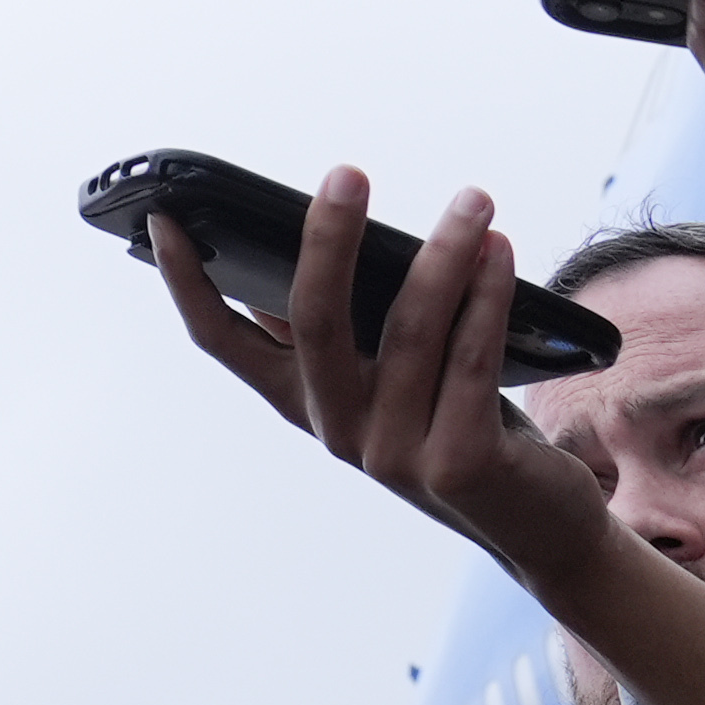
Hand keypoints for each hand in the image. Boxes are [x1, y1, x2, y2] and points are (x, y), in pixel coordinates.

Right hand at [150, 171, 612, 585]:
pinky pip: (470, 361)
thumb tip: (304, 248)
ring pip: (410, 329)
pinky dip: (487, 298)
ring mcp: (395, 453)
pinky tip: (499, 252)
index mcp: (306, 402)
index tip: (164, 220)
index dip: (186, 283)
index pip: (222, 341)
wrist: (540, 529)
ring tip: (472, 201)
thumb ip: (344, 333)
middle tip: (348, 175)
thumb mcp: (387, 381)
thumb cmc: (462, 429)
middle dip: (328, 239)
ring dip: (443, 254)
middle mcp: (338, 430)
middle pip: (314, 320)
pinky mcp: (459, 464)